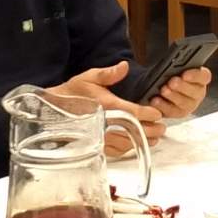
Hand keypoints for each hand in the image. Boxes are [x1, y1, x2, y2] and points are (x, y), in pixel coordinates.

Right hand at [47, 62, 166, 155]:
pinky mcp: (97, 145)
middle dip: (152, 130)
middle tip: (162, 128)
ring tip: (155, 137)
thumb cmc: (73, 93)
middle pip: (135, 131)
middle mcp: (105, 124)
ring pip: (128, 143)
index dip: (149, 114)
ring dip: (144, 141)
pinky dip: (129, 148)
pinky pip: (117, 151)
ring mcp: (101, 137)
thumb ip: (109, 73)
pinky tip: (137, 143)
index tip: (158, 114)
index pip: (134, 113)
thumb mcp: (89, 77)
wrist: (55, 108)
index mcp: (107, 106)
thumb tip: (124, 66)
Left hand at [149, 66, 211, 120]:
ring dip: (173, 96)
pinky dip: (163, 106)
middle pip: (195, 91)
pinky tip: (155, 100)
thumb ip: (175, 64)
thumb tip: (171, 57)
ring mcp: (189, 105)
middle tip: (172, 82)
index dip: (195, 75)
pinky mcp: (177, 113)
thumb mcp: (173, 67)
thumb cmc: (169, 74)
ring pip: (183, 103)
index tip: (184, 74)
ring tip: (163, 90)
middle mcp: (197, 93)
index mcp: (200, 79)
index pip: (204, 76)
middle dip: (182, 86)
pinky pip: (172, 111)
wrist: (157, 88)